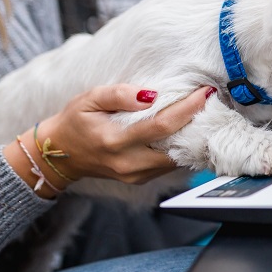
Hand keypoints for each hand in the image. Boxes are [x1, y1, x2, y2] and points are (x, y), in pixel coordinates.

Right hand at [5, 84, 213, 197]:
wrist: (59, 155)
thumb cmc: (75, 122)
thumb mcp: (89, 99)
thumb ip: (119, 94)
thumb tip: (151, 95)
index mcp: (115, 142)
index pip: (161, 126)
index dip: (187, 109)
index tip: (205, 92)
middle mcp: (128, 163)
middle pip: (175, 145)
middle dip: (197, 122)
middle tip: (212, 100)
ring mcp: (135, 175)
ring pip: (176, 158)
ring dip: (192, 136)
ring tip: (203, 111)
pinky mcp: (140, 179)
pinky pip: (168, 164)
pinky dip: (181, 147)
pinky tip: (187, 128)